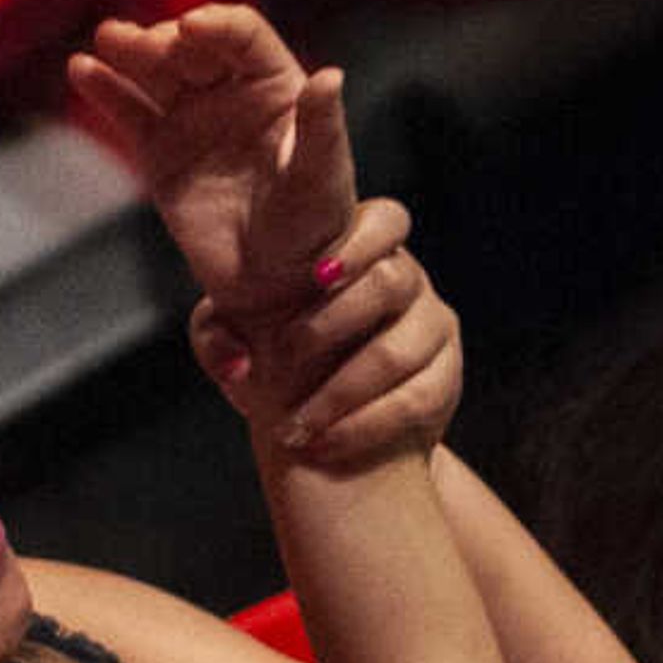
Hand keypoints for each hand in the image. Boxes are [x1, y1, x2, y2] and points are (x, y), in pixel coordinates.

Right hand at [68, 6, 353, 324]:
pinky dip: (105, 88)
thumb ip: (322, 126)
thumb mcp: (322, 177)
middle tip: (145, 48)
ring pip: (156, 71)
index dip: (216, 25)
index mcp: (276, 86)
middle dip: (166, 39)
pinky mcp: (160, 150)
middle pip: (191, 46)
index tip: (189, 29)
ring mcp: (192, 118)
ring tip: (107, 40)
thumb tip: (331, 76)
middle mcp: (232, 92)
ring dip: (129, 49)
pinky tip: (83, 71)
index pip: (243, 35)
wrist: (274, 283)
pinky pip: (129, 111)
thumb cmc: (312, 230)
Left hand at [185, 197, 461, 463]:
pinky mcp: (446, 377)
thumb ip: (216, 334)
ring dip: (341, 391)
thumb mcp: (236, 339)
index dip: (358, 244)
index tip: (315, 275)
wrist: (323, 423)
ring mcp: (432, 326)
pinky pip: (415, 400)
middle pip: (391, 282)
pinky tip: (324, 442)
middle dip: (333, 322)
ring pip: (398, 352)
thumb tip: (238, 359)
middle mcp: (407, 279)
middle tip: (286, 355)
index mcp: (362, 247)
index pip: (384, 220)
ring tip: (296, 424)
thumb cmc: (275, 357)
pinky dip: (365, 425)